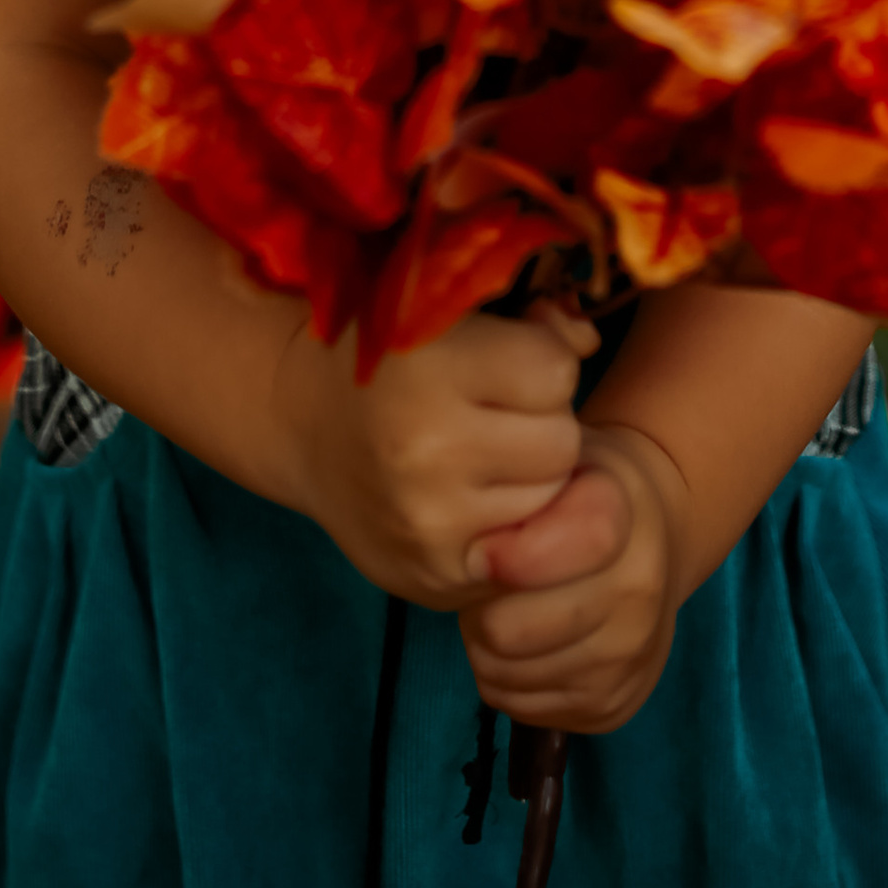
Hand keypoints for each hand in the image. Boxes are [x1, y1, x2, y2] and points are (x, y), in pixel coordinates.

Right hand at [279, 305, 595, 608]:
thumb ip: (531, 321)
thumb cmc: (385, 351)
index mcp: (426, 369)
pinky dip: (514, 526)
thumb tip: (588, 345)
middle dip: (541, 421)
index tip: (501, 360)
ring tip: (486, 454)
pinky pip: (525, 556)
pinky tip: (478, 499)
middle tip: (495, 412)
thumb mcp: (444, 308)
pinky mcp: (434, 579)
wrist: (300, 423)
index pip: (555, 371)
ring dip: (533, 476)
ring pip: (550, 501)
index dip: (538, 360)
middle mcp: (425, 453)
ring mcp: (429, 526)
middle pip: (561, 442)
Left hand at [461, 424, 685, 735]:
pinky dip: (505, 678)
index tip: (477, 552)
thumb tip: (471, 551)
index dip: (497, 560)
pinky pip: (519, 706)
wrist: (652, 539)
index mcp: (621, 518)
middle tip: (482, 585)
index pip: (538, 558)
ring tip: (500, 609)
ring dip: (485, 646)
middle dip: (477, 609)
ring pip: (506, 674)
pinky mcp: (612, 707)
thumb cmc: (579, 491)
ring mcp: (630, 658)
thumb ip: (514, 487)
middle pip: (509, 630)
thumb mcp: (553, 460)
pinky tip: (522, 643)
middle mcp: (638, 593)